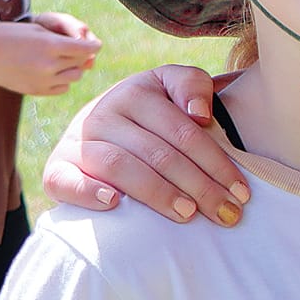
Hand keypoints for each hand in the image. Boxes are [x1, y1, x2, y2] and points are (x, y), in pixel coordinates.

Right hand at [0, 15, 101, 95]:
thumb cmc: (8, 35)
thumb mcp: (37, 30)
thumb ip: (63, 40)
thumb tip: (89, 52)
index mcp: (49, 45)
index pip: (85, 48)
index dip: (93, 45)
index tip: (95, 44)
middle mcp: (48, 65)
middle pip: (81, 63)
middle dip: (81, 55)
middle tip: (74, 49)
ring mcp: (42, 81)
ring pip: (74, 77)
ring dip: (72, 68)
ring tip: (59, 59)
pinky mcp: (36, 91)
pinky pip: (62, 88)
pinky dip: (62, 81)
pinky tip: (50, 71)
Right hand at [41, 64, 244, 223]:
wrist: (96, 125)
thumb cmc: (151, 114)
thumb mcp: (171, 88)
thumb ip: (191, 86)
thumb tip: (199, 115)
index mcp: (137, 92)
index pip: (183, 132)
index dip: (216, 162)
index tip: (241, 191)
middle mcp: (104, 113)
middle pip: (158, 153)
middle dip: (199, 186)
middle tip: (227, 213)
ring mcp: (79, 142)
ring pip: (119, 166)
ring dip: (156, 192)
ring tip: (187, 213)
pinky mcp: (58, 168)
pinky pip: (66, 181)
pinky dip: (88, 192)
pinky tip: (114, 204)